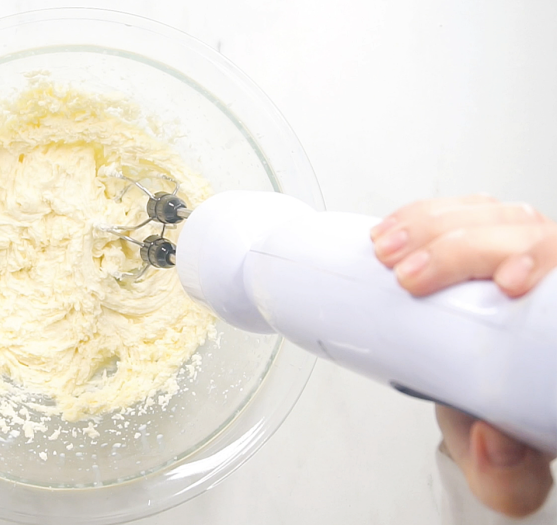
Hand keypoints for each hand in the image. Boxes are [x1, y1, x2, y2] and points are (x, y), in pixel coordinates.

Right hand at [371, 195, 556, 516]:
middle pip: (521, 230)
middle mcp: (548, 279)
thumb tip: (493, 437)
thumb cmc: (499, 427)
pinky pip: (456, 209)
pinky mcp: (475, 241)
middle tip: (410, 278)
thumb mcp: (507, 467)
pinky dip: (419, 215)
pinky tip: (390, 232)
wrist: (474, 413)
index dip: (539, 258)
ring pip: (487, 211)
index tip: (506, 284)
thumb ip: (507, 472)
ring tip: (386, 250)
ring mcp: (513, 252)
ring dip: (431, 223)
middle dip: (460, 246)